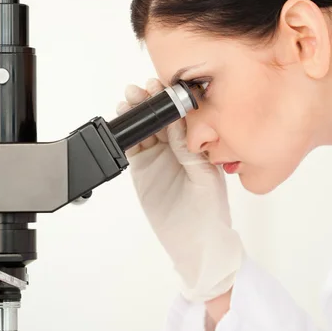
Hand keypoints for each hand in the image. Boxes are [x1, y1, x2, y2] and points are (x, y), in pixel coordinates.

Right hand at [116, 79, 243, 302]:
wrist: (195, 242)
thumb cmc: (210, 212)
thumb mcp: (205, 177)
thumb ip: (188, 150)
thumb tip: (176, 122)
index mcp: (197, 145)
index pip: (182, 116)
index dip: (171, 100)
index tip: (162, 87)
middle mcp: (177, 147)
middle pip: (160, 118)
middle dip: (149, 101)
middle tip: (139, 90)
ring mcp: (159, 157)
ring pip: (144, 128)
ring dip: (135, 113)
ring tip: (127, 100)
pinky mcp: (143, 169)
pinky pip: (132, 146)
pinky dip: (126, 134)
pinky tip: (121, 121)